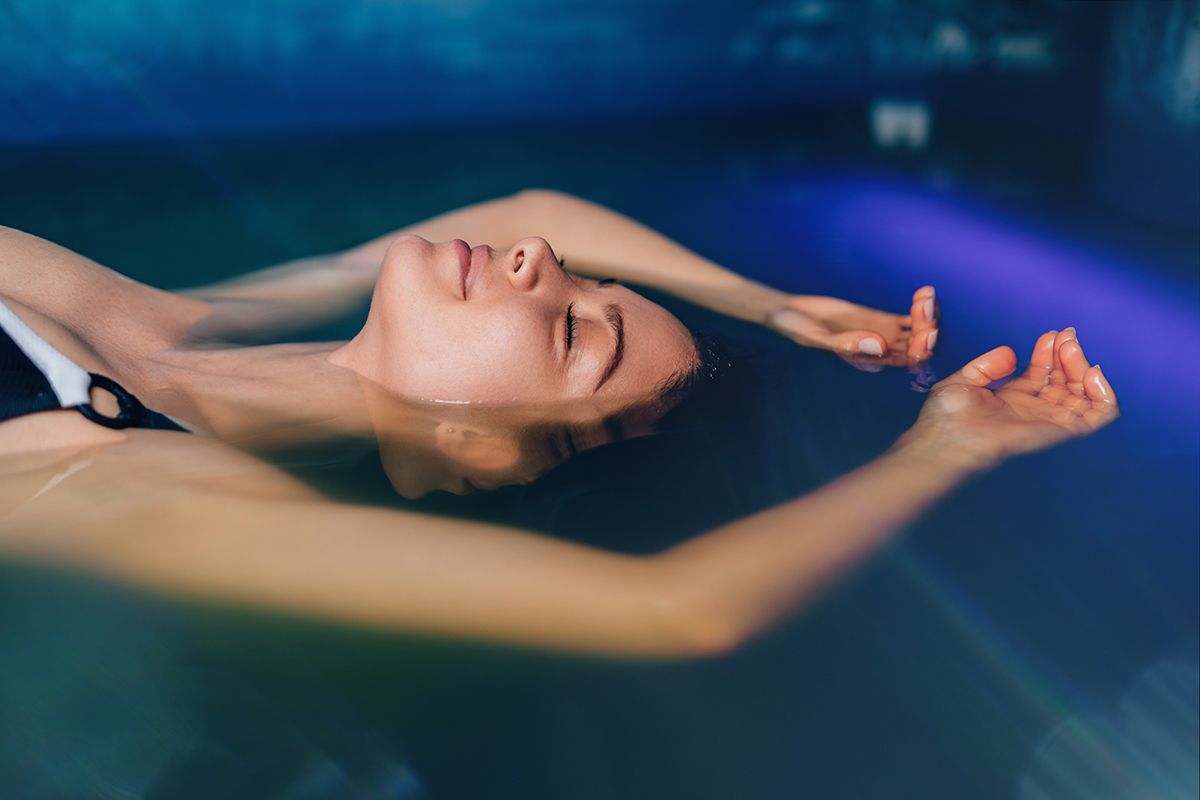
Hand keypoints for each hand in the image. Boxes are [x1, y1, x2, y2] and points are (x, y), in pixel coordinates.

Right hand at [766, 286, 938, 370]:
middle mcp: (882, 350)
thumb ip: (844, 343)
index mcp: (870, 361)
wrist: (791, 314)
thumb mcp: (815, 337)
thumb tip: (879, 345)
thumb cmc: (798, 329)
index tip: (926, 332)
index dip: (922, 349)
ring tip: (924, 296)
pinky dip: (921, 305)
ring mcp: (884, 334)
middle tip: (925, 306)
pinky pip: (909, 316)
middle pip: (919, 346)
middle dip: (929, 329)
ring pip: (918, 330)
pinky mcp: (881, 318)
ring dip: (928, 315)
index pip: (906, 361)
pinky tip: (924, 292)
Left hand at [898, 328, 1118, 469]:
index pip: (1044, 372)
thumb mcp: (963, 381)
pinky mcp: (1062, 431)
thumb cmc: (945, 418)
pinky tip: (1090, 372)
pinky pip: (1100, 415)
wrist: (945, 439)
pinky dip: (1104, 392)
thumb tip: (1012, 353)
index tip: (1051, 334)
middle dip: (1069, 354)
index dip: (1050, 352)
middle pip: (1066, 380)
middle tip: (1065, 336)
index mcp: (1013, 399)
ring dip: (1084, 367)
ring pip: (1085, 393)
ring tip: (1071, 348)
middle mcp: (1034, 411)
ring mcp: (1050, 421)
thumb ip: (988, 365)